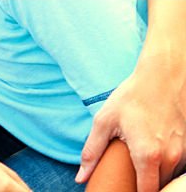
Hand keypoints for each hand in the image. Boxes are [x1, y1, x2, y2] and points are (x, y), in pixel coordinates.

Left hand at [78, 49, 185, 191]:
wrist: (163, 77)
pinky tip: (156, 149)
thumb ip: (92, 152)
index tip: (124, 189)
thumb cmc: (132, 97)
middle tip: (130, 173)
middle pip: (159, 185)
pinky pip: (180, 164)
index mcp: (148, 155)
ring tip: (142, 160)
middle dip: (146, 184)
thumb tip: (81, 177)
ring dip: (158, 173)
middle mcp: (171, 157)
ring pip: (171, 175)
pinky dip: (169, 162)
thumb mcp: (105, 121)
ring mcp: (184, 151)